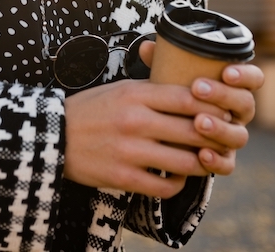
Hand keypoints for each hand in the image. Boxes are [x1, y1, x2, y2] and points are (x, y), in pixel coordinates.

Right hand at [62, 79, 222, 198]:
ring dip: (201, 162)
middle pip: (194, 130)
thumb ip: (152, 89)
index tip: (221, 111)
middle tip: (222, 138)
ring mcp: (129, 151)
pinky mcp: (122, 177)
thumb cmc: (89, 110)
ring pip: (186, 161)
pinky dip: (178, 183)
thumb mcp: (118, 88)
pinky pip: (165, 187)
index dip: (212, 106)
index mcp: (135, 93)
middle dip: (215, 136)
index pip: (188, 97)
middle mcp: (135, 120)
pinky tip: (177, 176)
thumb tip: (191, 90)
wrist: (51, 137)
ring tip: (204, 158)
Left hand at [137, 41, 263, 176]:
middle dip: (224, 96)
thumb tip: (147, 47)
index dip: (245, 75)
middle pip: (246, 104)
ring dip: (220, 128)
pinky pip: (228, 165)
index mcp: (233, 88)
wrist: (164, 132)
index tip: (226, 72)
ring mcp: (232, 137)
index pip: (253, 78)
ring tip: (198, 122)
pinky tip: (202, 154)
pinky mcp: (223, 160)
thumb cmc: (174, 97)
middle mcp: (237, 113)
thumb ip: (164, 62)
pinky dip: (217, 160)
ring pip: (239, 135)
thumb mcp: (171, 78)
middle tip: (198, 88)